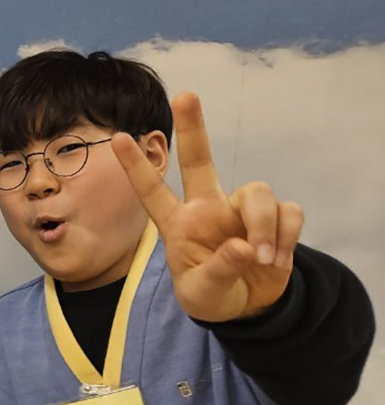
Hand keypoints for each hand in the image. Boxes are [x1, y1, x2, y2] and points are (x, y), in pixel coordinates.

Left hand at [112, 92, 302, 321]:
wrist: (247, 308)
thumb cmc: (211, 296)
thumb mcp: (202, 294)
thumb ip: (219, 271)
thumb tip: (244, 247)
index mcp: (179, 225)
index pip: (153, 192)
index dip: (136, 167)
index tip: (116, 138)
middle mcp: (208, 208)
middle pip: (200, 160)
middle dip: (194, 128)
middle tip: (185, 95)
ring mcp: (240, 210)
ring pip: (258, 191)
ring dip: (264, 226)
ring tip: (262, 259)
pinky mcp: (275, 217)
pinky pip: (288, 211)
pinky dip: (287, 235)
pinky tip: (278, 258)